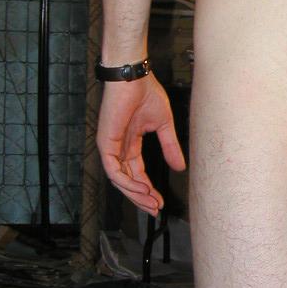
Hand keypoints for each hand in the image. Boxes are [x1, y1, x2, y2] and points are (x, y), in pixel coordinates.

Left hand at [97, 74, 185, 214]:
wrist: (134, 78)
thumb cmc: (146, 93)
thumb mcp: (163, 126)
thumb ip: (170, 147)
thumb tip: (180, 167)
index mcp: (131, 143)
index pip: (138, 173)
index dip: (149, 189)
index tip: (160, 202)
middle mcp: (119, 148)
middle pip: (128, 181)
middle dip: (142, 197)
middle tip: (155, 209)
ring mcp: (111, 146)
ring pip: (120, 180)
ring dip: (136, 194)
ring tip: (151, 202)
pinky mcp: (106, 143)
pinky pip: (114, 170)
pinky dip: (127, 182)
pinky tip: (142, 188)